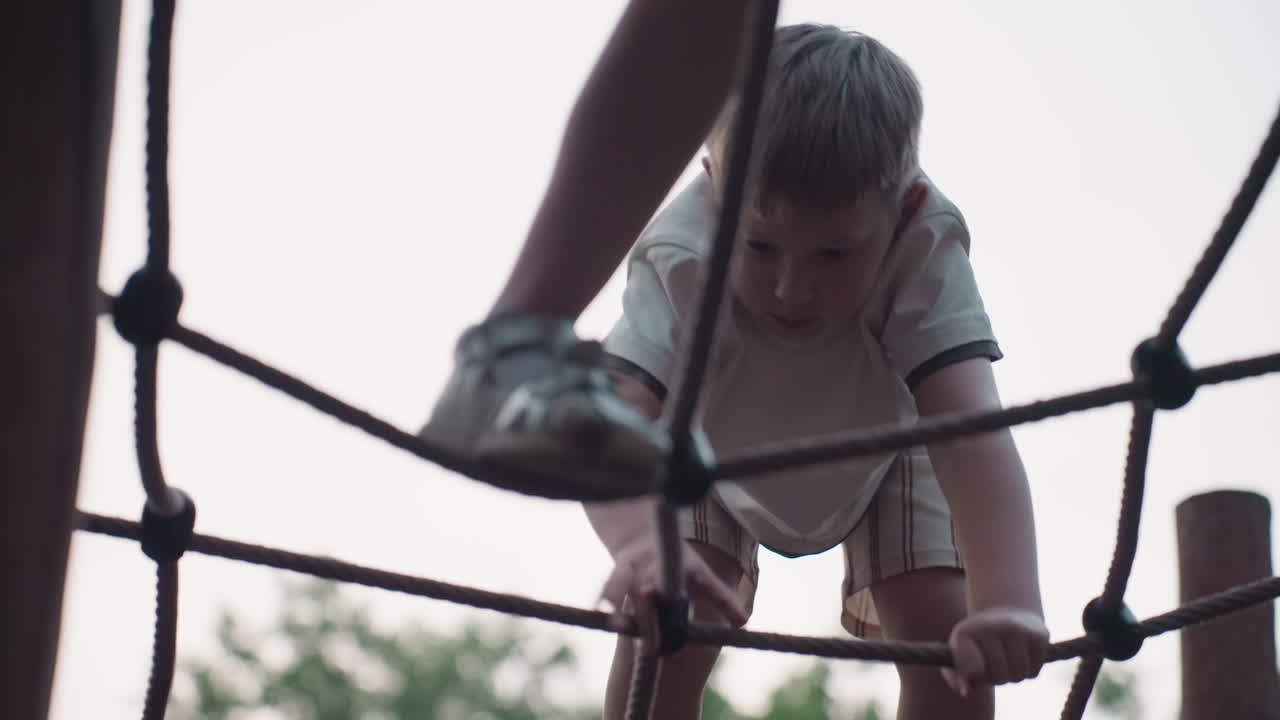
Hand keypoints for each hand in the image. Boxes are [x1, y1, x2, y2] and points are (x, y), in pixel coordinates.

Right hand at [599, 535, 746, 638]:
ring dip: (618, 601)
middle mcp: (651, 565)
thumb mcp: (702, 576)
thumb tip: (743, 622)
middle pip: (646, 590)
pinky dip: (604, 598)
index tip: (664, 599)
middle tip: (651, 642)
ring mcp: (630, 568)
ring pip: (621, 582)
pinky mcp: (615, 574)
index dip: (667, 591)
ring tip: (619, 626)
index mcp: (674, 566)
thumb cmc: (678, 563)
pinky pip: (607, 586)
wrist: (645, 534)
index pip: (673, 580)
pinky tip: (600, 614)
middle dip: (646, 612)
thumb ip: (722, 598)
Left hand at [942, 608, 1048, 696]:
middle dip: (996, 678)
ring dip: (1013, 676)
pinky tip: (1022, 656)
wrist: (1005, 614)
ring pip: (1019, 675)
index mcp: (967, 631)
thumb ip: (958, 678)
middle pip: (999, 677)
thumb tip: (968, 693)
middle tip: (993, 665)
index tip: (975, 668)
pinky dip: (1029, 671)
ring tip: (1006, 661)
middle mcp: (992, 626)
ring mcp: (1018, 628)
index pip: (974, 672)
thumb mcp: (959, 655)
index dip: (976, 677)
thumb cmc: (977, 642)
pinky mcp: (1039, 634)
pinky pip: (1034, 672)